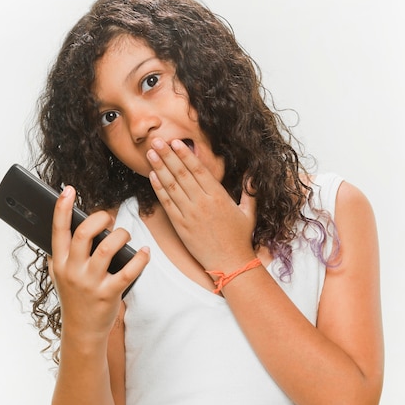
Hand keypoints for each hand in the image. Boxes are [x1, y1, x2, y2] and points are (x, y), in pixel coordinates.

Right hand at [48, 185, 149, 337]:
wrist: (81, 331)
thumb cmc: (74, 298)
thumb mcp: (59, 275)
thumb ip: (61, 253)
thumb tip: (67, 226)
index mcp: (59, 262)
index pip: (58, 230)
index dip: (62, 208)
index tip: (68, 190)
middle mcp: (72, 271)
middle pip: (83, 234)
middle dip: (99, 219)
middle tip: (108, 218)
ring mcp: (90, 283)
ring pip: (108, 248)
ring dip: (121, 236)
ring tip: (125, 235)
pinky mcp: (108, 294)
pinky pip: (128, 272)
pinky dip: (140, 259)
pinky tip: (146, 252)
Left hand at [147, 138, 256, 272]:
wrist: (230, 263)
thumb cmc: (240, 238)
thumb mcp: (249, 212)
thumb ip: (250, 191)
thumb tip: (253, 173)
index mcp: (219, 197)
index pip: (199, 170)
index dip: (186, 155)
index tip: (176, 142)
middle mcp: (202, 203)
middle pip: (182, 174)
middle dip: (168, 155)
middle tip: (157, 140)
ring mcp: (190, 214)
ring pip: (171, 186)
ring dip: (159, 168)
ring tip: (150, 153)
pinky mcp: (180, 226)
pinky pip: (167, 204)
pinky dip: (158, 189)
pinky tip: (152, 176)